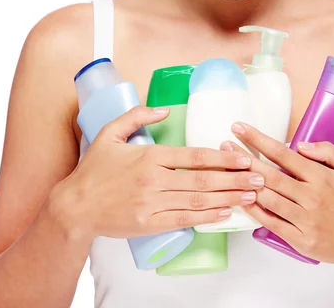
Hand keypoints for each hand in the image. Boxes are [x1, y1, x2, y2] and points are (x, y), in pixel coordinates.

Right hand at [54, 107, 263, 240]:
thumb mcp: (109, 134)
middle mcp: (154, 180)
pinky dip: (207, 218)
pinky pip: (184, 220)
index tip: (245, 157)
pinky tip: (225, 214)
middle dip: (235, 179)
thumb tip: (164, 109)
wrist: (74, 207)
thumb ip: (137, 116)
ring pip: (198, 200)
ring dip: (228, 198)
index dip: (223, 157)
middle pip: (203, 179)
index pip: (195, 156)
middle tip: (260, 179)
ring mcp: (152, 204)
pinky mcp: (150, 224)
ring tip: (251, 196)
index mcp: (149, 156)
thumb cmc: (93, 170)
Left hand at [222, 121, 333, 267]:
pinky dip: (255, 211)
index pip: (283, 154)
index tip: (240, 128)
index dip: (258, 140)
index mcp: (322, 178)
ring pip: (267, 199)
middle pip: (269, 175)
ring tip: (227, 170)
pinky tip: (242, 199)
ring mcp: (305, 221)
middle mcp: (311, 198)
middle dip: (243, 158)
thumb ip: (328, 152)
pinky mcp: (301, 240)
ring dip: (244, 183)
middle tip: (224, 145)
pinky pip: (272, 223)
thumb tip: (298, 145)